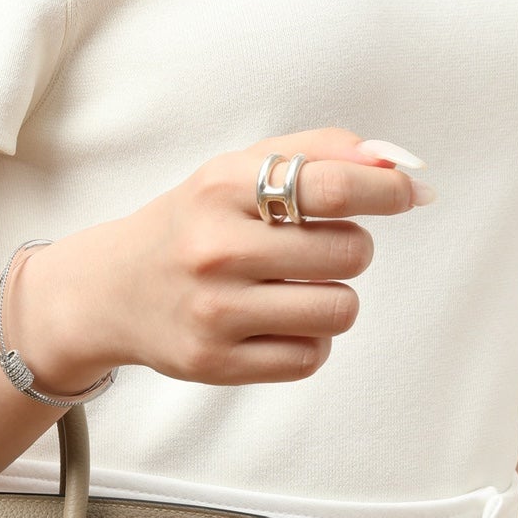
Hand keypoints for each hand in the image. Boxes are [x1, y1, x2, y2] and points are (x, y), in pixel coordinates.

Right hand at [12, 127, 432, 392]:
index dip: (387, 189)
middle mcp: (216, 250)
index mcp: (222, 188)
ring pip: (339, 309)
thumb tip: (399, 166)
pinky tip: (278, 322)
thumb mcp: (238, 171)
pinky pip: (311, 356)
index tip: (405, 194)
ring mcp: (215, 312)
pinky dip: (309, 339)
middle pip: (349, 251)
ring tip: (299, 287)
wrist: (111, 290)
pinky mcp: (217, 363)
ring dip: (334, 297)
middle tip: (319, 247)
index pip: (332, 186)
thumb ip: (318, 153)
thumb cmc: (192, 225)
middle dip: (351, 247)